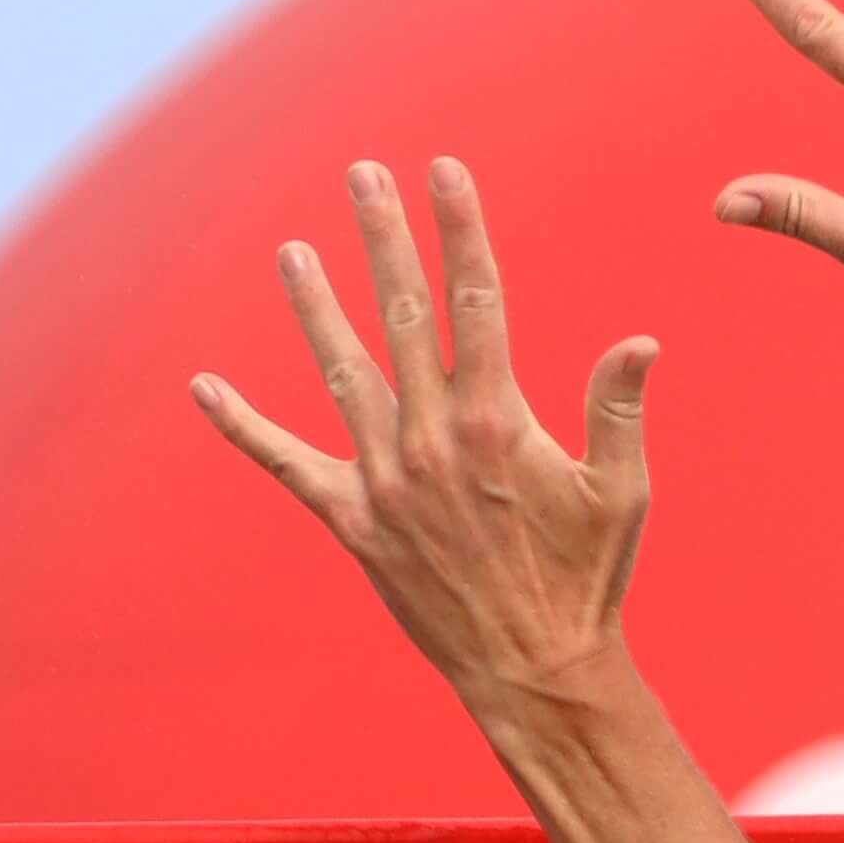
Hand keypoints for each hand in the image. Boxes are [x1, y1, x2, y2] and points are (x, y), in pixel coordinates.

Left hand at [195, 159, 654, 721]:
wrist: (534, 673)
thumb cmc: (587, 580)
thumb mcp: (619, 494)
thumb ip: (618, 411)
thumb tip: (640, 341)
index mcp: (499, 423)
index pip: (475, 300)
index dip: (457, 228)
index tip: (442, 170)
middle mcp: (432, 440)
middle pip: (401, 315)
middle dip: (383, 239)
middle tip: (362, 175)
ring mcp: (385, 479)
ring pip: (341, 372)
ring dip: (315, 306)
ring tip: (292, 249)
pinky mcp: (352, 521)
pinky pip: (285, 464)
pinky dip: (242, 426)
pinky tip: (203, 387)